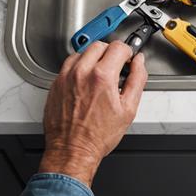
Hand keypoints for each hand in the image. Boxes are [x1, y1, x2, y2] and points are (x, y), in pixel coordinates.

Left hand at [38, 42, 147, 185]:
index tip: (127, 61)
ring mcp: (66, 77)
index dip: (127, 53)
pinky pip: (68, 65)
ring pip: (82, 52)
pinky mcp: (56, 84)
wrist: (72, 150)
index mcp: (102, 77)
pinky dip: (79, 67)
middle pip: (99, 45)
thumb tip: (139, 63)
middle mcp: (81, 73)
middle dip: (111, 53)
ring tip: (99, 74)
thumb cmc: (97, 136)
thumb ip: (137, 79)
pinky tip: (85, 80)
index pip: (118, 47)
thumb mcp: (129, 109)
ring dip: (93, 58)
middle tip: (115, 67)